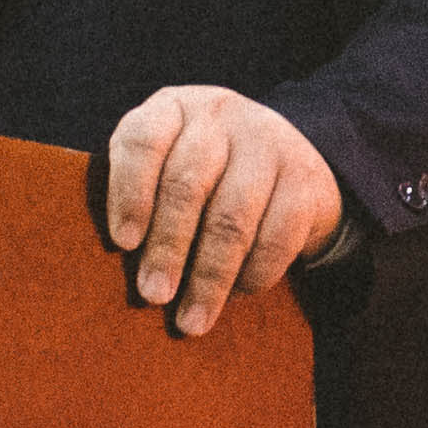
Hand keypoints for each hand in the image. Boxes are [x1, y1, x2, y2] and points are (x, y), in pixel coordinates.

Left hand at [101, 86, 353, 338]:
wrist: (282, 154)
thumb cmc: (199, 169)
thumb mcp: (163, 160)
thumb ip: (139, 191)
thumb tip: (125, 260)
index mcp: (171, 108)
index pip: (143, 141)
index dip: (130, 193)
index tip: (122, 243)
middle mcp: (219, 114)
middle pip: (186, 185)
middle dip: (167, 249)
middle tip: (153, 295)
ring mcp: (267, 141)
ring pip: (232, 218)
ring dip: (209, 277)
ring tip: (192, 319)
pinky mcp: (305, 177)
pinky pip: (277, 236)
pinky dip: (253, 273)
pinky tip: (236, 295)